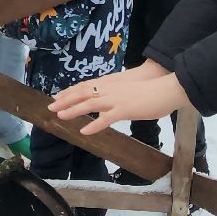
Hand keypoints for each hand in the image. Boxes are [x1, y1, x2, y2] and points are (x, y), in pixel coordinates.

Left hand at [49, 61, 187, 133]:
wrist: (166, 87)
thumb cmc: (151, 87)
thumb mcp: (128, 87)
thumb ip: (116, 92)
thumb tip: (108, 100)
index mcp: (111, 83)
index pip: (85, 86)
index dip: (70, 91)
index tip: (57, 96)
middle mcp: (110, 90)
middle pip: (82, 94)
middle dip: (65, 100)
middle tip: (50, 107)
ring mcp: (116, 100)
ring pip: (89, 104)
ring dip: (73, 110)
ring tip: (60, 116)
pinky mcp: (125, 110)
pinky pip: (106, 119)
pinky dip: (94, 125)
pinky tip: (84, 131)